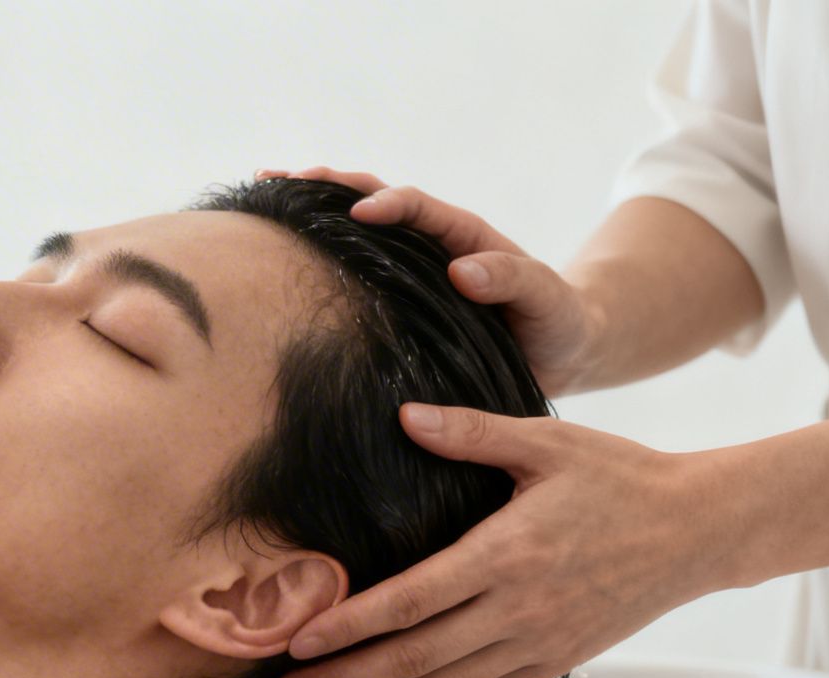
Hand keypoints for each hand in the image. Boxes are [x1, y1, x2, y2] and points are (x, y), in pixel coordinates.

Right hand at [255, 167, 602, 395]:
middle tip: (279, 179)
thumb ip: (512, 280)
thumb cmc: (556, 321)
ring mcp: (411, 265)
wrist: (562, 347)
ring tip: (266, 194)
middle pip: (372, 198)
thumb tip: (462, 270)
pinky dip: (318, 249)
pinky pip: (355, 265)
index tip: (356, 214)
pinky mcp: (399, 294)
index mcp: (463, 237)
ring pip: (355, 226)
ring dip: (312, 207)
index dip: (387, 204)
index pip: (418, 208)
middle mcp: (431, 243)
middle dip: (327, 186)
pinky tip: (281, 251)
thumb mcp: (545, 300)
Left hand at [270, 403, 723, 677]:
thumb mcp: (547, 443)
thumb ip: (472, 432)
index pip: (412, 600)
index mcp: (507, 554)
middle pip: (414, 659)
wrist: (697, 529)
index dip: (350, 626)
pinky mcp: (551, 664)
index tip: (299, 641)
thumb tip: (406, 415)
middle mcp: (518, 609)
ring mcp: (537, 644)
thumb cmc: (620, 479)